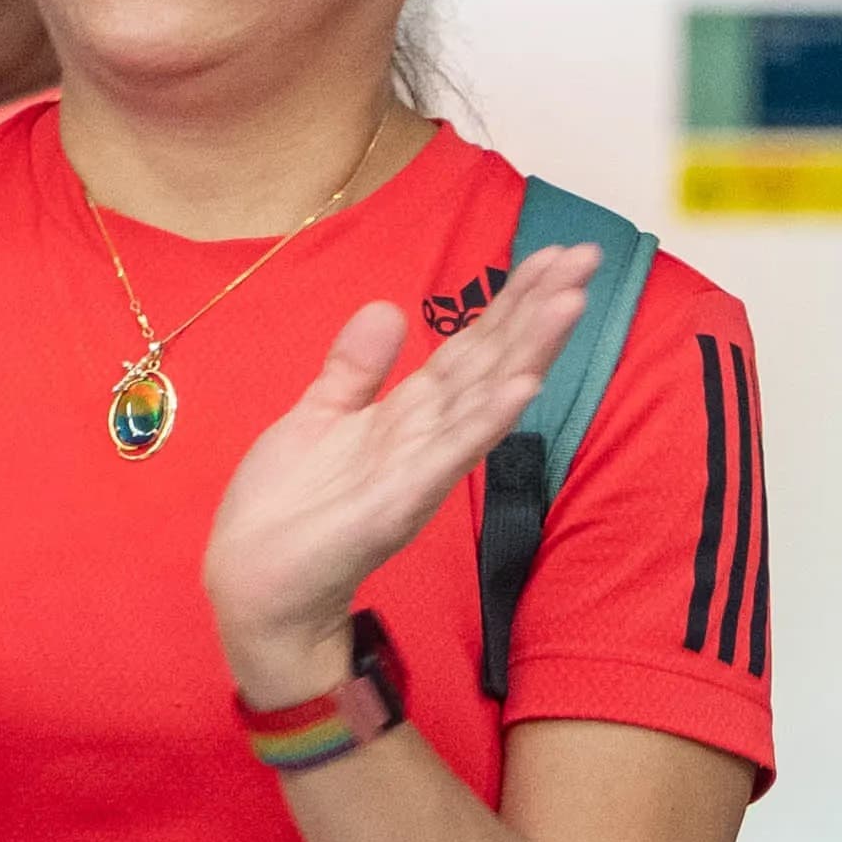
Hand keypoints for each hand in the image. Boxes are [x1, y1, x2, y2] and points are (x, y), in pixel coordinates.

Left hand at [199, 249, 606, 704]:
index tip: (556, 255)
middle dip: (538, 309)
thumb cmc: (286, 510)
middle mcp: (426, 437)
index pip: (472, 347)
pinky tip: (524, 384)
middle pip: (492, 361)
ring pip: (485, 399)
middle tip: (588, 256)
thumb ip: (356, 370)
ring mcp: (420, 468)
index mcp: (408, 414)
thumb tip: (387, 308)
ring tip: (571, 304)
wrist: (254, 586)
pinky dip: (487, 419)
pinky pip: (452, 453)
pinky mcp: (400, 500)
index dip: (512, 300)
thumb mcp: (319, 418)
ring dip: (529, 352)